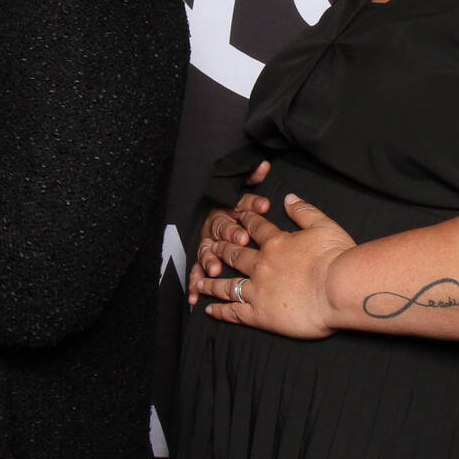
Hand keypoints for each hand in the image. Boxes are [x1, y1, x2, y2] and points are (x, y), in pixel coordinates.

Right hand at [186, 162, 270, 303]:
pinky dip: (194, 283)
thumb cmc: (238, 208)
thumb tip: (263, 165)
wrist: (226, 220)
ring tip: (215, 268)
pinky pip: (196, 271)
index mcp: (227, 208)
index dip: (251, 204)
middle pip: (220, 226)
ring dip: (210, 258)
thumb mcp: (244, 189)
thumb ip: (251, 176)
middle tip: (241, 237)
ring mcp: (208, 243)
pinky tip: (194, 294)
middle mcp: (215, 225)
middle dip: (230, 232)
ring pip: (206, 249)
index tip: (263, 206)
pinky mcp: (203, 260)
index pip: (239, 203)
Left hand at [194, 194, 355, 338]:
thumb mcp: (324, 226)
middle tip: (209, 247)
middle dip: (220, 249)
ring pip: (227, 284)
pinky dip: (220, 311)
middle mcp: (262, 264)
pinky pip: (233, 312)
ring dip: (211, 282)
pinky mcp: (259, 314)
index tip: (235, 218)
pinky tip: (209, 310)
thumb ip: (304, 211)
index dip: (244, 222)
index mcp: (277, 243)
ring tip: (200, 282)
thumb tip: (289, 198)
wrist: (339, 289)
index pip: (255, 229)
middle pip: (234, 255)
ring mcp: (257, 289)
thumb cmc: (337, 258)